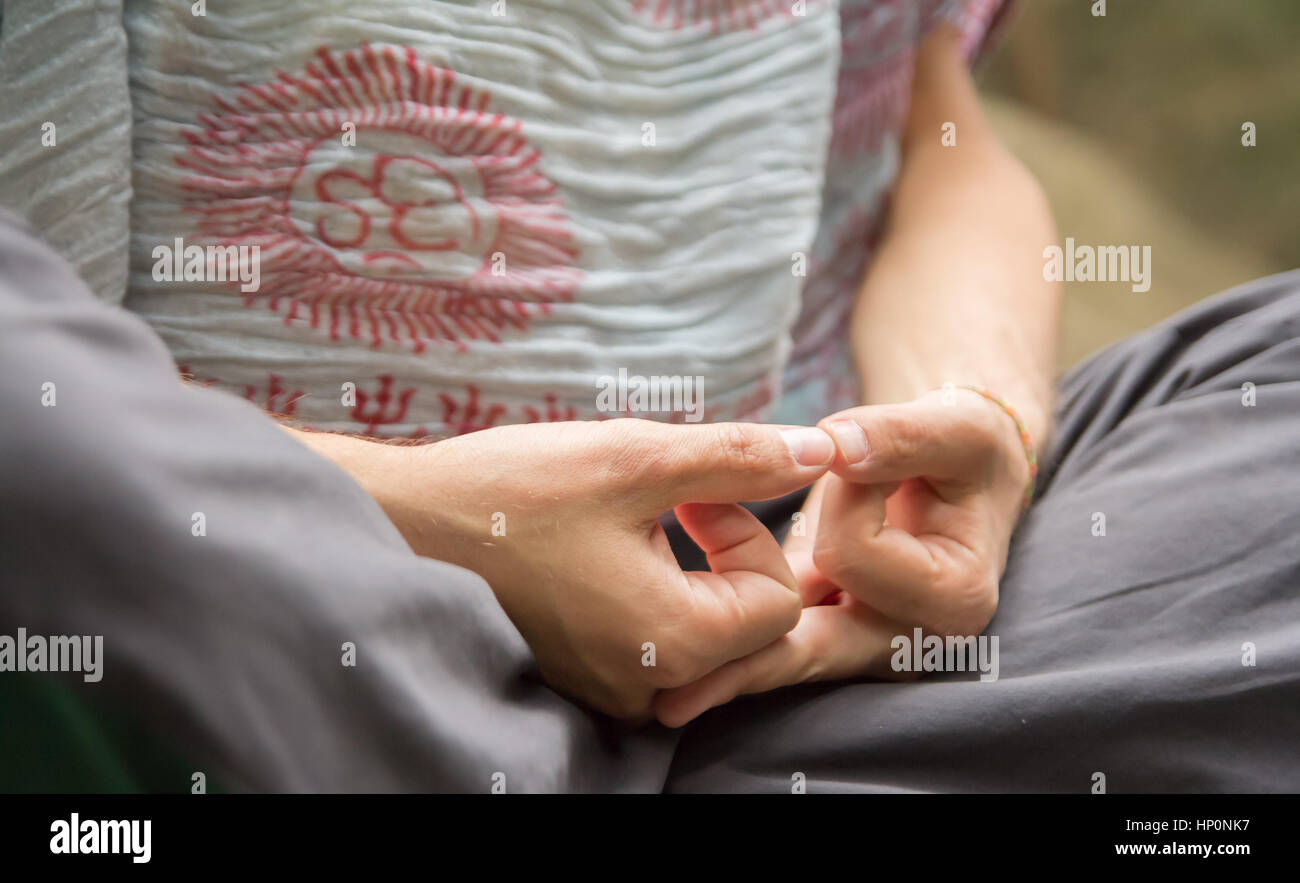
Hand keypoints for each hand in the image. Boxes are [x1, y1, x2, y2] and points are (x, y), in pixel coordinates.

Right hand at [294, 419, 836, 718]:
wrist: (401, 524)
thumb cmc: (511, 491)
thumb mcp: (636, 458)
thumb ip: (739, 457)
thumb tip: (824, 452)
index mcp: (672, 643)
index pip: (779, 600)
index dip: (749, 531)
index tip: (690, 492)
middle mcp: (647, 687)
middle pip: (747, 624)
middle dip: (726, 552)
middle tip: (675, 500)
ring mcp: (612, 689)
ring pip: (703, 630)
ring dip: (691, 570)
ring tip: (634, 520)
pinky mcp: (584, 675)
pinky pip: (656, 643)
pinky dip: (655, 593)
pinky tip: (607, 549)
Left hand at [654, 388, 1034, 726]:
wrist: (962, 475)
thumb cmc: (963, 451)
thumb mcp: (955, 431)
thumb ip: (900, 436)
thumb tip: (835, 448)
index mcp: (954, 596)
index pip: (854, 555)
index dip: (838, 496)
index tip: (850, 458)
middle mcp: (910, 639)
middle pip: (812, 648)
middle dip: (744, 655)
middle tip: (672, 693)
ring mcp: (866, 643)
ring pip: (786, 661)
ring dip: (729, 672)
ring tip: (667, 703)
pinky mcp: (830, 633)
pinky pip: (775, 649)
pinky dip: (732, 659)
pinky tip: (681, 690)